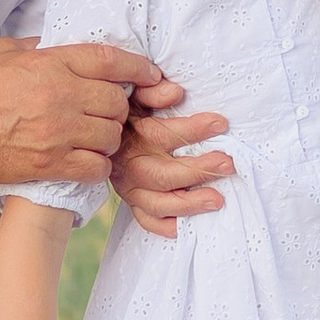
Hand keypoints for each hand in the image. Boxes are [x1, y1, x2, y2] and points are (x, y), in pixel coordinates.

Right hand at [0, 36, 161, 186]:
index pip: (111, 60)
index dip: (138, 67)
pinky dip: (97, 165)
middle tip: (108, 111)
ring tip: (95, 137)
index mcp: (51, 63)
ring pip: (111, 136)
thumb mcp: (6, 52)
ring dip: (108, 137)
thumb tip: (64, 44)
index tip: (151, 74)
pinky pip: (96, 167)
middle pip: (117, 101)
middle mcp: (61, 96)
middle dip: (119, 107)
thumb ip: (41, 46)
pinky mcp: (51, 164)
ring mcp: (58, 132)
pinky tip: (86, 160)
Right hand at [113, 74, 234, 238]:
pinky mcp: (130, 202)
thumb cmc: (124, 108)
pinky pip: (146, 220)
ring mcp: (128, 187)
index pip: (162, 135)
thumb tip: (175, 92)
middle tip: (227, 164)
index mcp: (130, 135)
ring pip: (157, 202)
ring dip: (188, 203)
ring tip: (218, 200)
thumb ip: (151, 91)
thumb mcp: (132, 92)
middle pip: (163, 175)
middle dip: (197, 171)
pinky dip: (164, 226)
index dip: (192, 130)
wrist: (92, 129)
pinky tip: (185, 228)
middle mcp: (128, 165)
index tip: (221, 124)